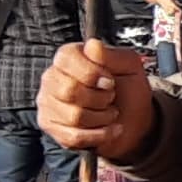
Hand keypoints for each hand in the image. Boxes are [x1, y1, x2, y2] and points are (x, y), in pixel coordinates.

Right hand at [39, 40, 152, 156]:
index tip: (109, 81)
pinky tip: (108, 129)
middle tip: (110, 98)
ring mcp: (48, 103)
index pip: (67, 59)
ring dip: (101, 118)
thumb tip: (93, 45)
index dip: (92, 73)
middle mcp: (52, 77)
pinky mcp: (51, 126)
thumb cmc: (128, 90)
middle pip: (69, 91)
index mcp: (69, 57)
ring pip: (73, 116)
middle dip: (99, 98)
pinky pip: (73, 136)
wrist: (133, 120)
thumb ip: (111, 55)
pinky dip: (99, 135)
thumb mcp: (129, 67)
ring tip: (109, 113)